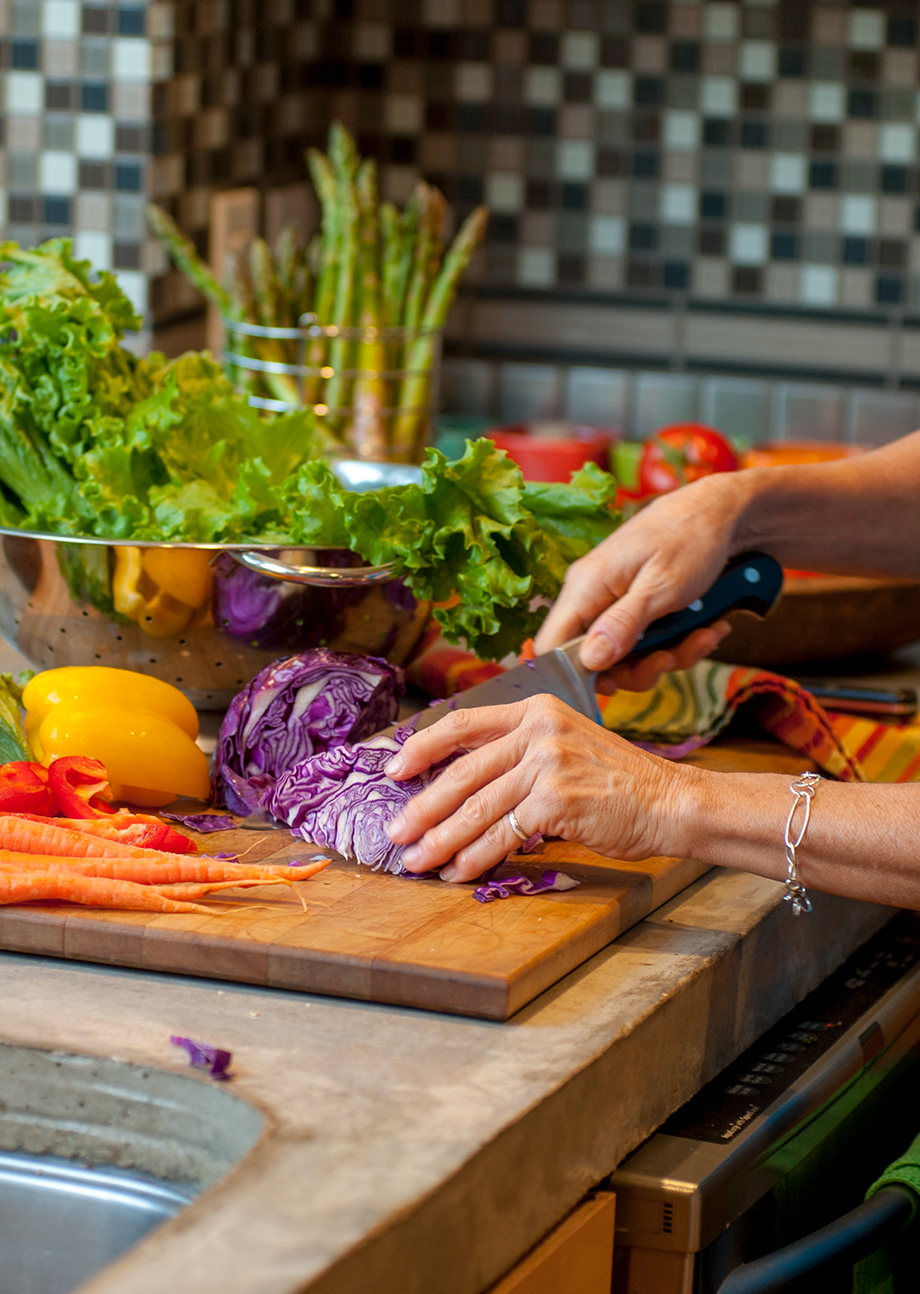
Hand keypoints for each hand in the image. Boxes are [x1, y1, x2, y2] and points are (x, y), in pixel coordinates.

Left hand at [384, 695, 690, 882]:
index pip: (464, 721)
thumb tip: (459, 786)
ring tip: (418, 861)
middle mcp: (539, 730)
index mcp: (536, 710)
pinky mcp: (556, 800)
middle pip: (462, 771)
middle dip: (422, 807)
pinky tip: (460, 872)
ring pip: (477, 807)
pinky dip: (476, 857)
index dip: (422, 746)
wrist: (669, 802)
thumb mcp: (566, 746)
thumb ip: (519, 754)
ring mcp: (547, 763)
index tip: (394, 770)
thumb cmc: (618, 782)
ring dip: (441, 840)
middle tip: (396, 832)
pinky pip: (502, 834)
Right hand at [535, 473, 751, 689]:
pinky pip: (648, 642)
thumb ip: (623, 624)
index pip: (551, 645)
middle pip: (593, 659)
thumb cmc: (690, 538)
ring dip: (668, 656)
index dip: (574, 676)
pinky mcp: (636, 608)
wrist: (721, 513)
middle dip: (638, 670)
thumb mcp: (661, 587)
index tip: (613, 687)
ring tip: (704, 635)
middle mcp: (592, 596)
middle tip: (670, 659)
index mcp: (586, 586)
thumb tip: (589, 661)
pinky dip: (680, 643)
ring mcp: (614, 603)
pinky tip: (708, 628)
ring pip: (627, 656)